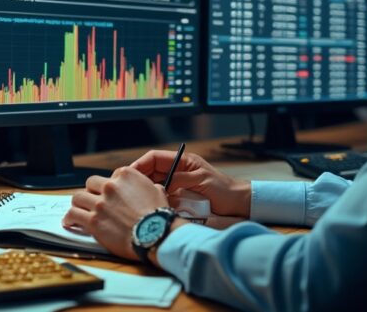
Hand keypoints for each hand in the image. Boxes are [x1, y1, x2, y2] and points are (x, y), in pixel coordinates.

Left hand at [62, 166, 168, 260]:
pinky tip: (70, 222)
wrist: (155, 235)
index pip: (110, 176)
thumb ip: (147, 186)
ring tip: (79, 210)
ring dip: (79, 204)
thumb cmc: (158, 216)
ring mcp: (100, 203)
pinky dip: (70, 218)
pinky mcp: (93, 220)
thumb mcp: (158, 192)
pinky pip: (73, 215)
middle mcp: (111, 186)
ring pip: (78, 197)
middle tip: (94, 201)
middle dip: (92, 192)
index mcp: (126, 175)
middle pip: (91, 183)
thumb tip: (150, 187)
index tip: (109, 195)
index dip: (109, 187)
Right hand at [131, 150, 251, 217]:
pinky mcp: (180, 198)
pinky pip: (163, 198)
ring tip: (137, 200)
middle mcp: (178, 171)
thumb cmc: (224, 189)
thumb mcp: (200, 180)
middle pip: (151, 172)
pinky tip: (151, 207)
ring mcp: (178, 185)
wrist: (238, 203)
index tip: (128, 174)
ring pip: (155, 186)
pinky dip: (157, 201)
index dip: (140, 164)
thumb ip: (180, 179)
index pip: (154, 158)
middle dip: (139, 180)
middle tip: (129, 190)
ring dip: (147, 191)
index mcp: (182, 162)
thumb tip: (161, 185)